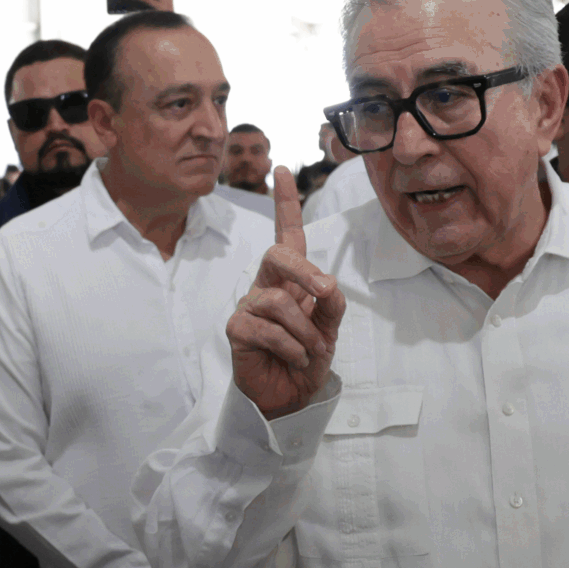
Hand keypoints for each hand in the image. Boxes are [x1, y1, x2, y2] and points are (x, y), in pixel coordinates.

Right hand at [227, 169, 343, 419]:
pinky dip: (290, 346)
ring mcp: (249, 306)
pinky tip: (295, 358)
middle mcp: (267, 286)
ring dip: (305, 330)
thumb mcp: (330, 329)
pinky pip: (265, 328)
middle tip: (323, 292)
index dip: (286, 203)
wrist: (291, 396)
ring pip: (278, 300)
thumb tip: (326, 282)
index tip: (283, 170)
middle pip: (277, 254)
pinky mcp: (237, 329)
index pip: (287, 236)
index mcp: (291, 280)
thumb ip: (331, 304)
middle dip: (304, 270)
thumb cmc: (307, 357)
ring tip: (312, 350)